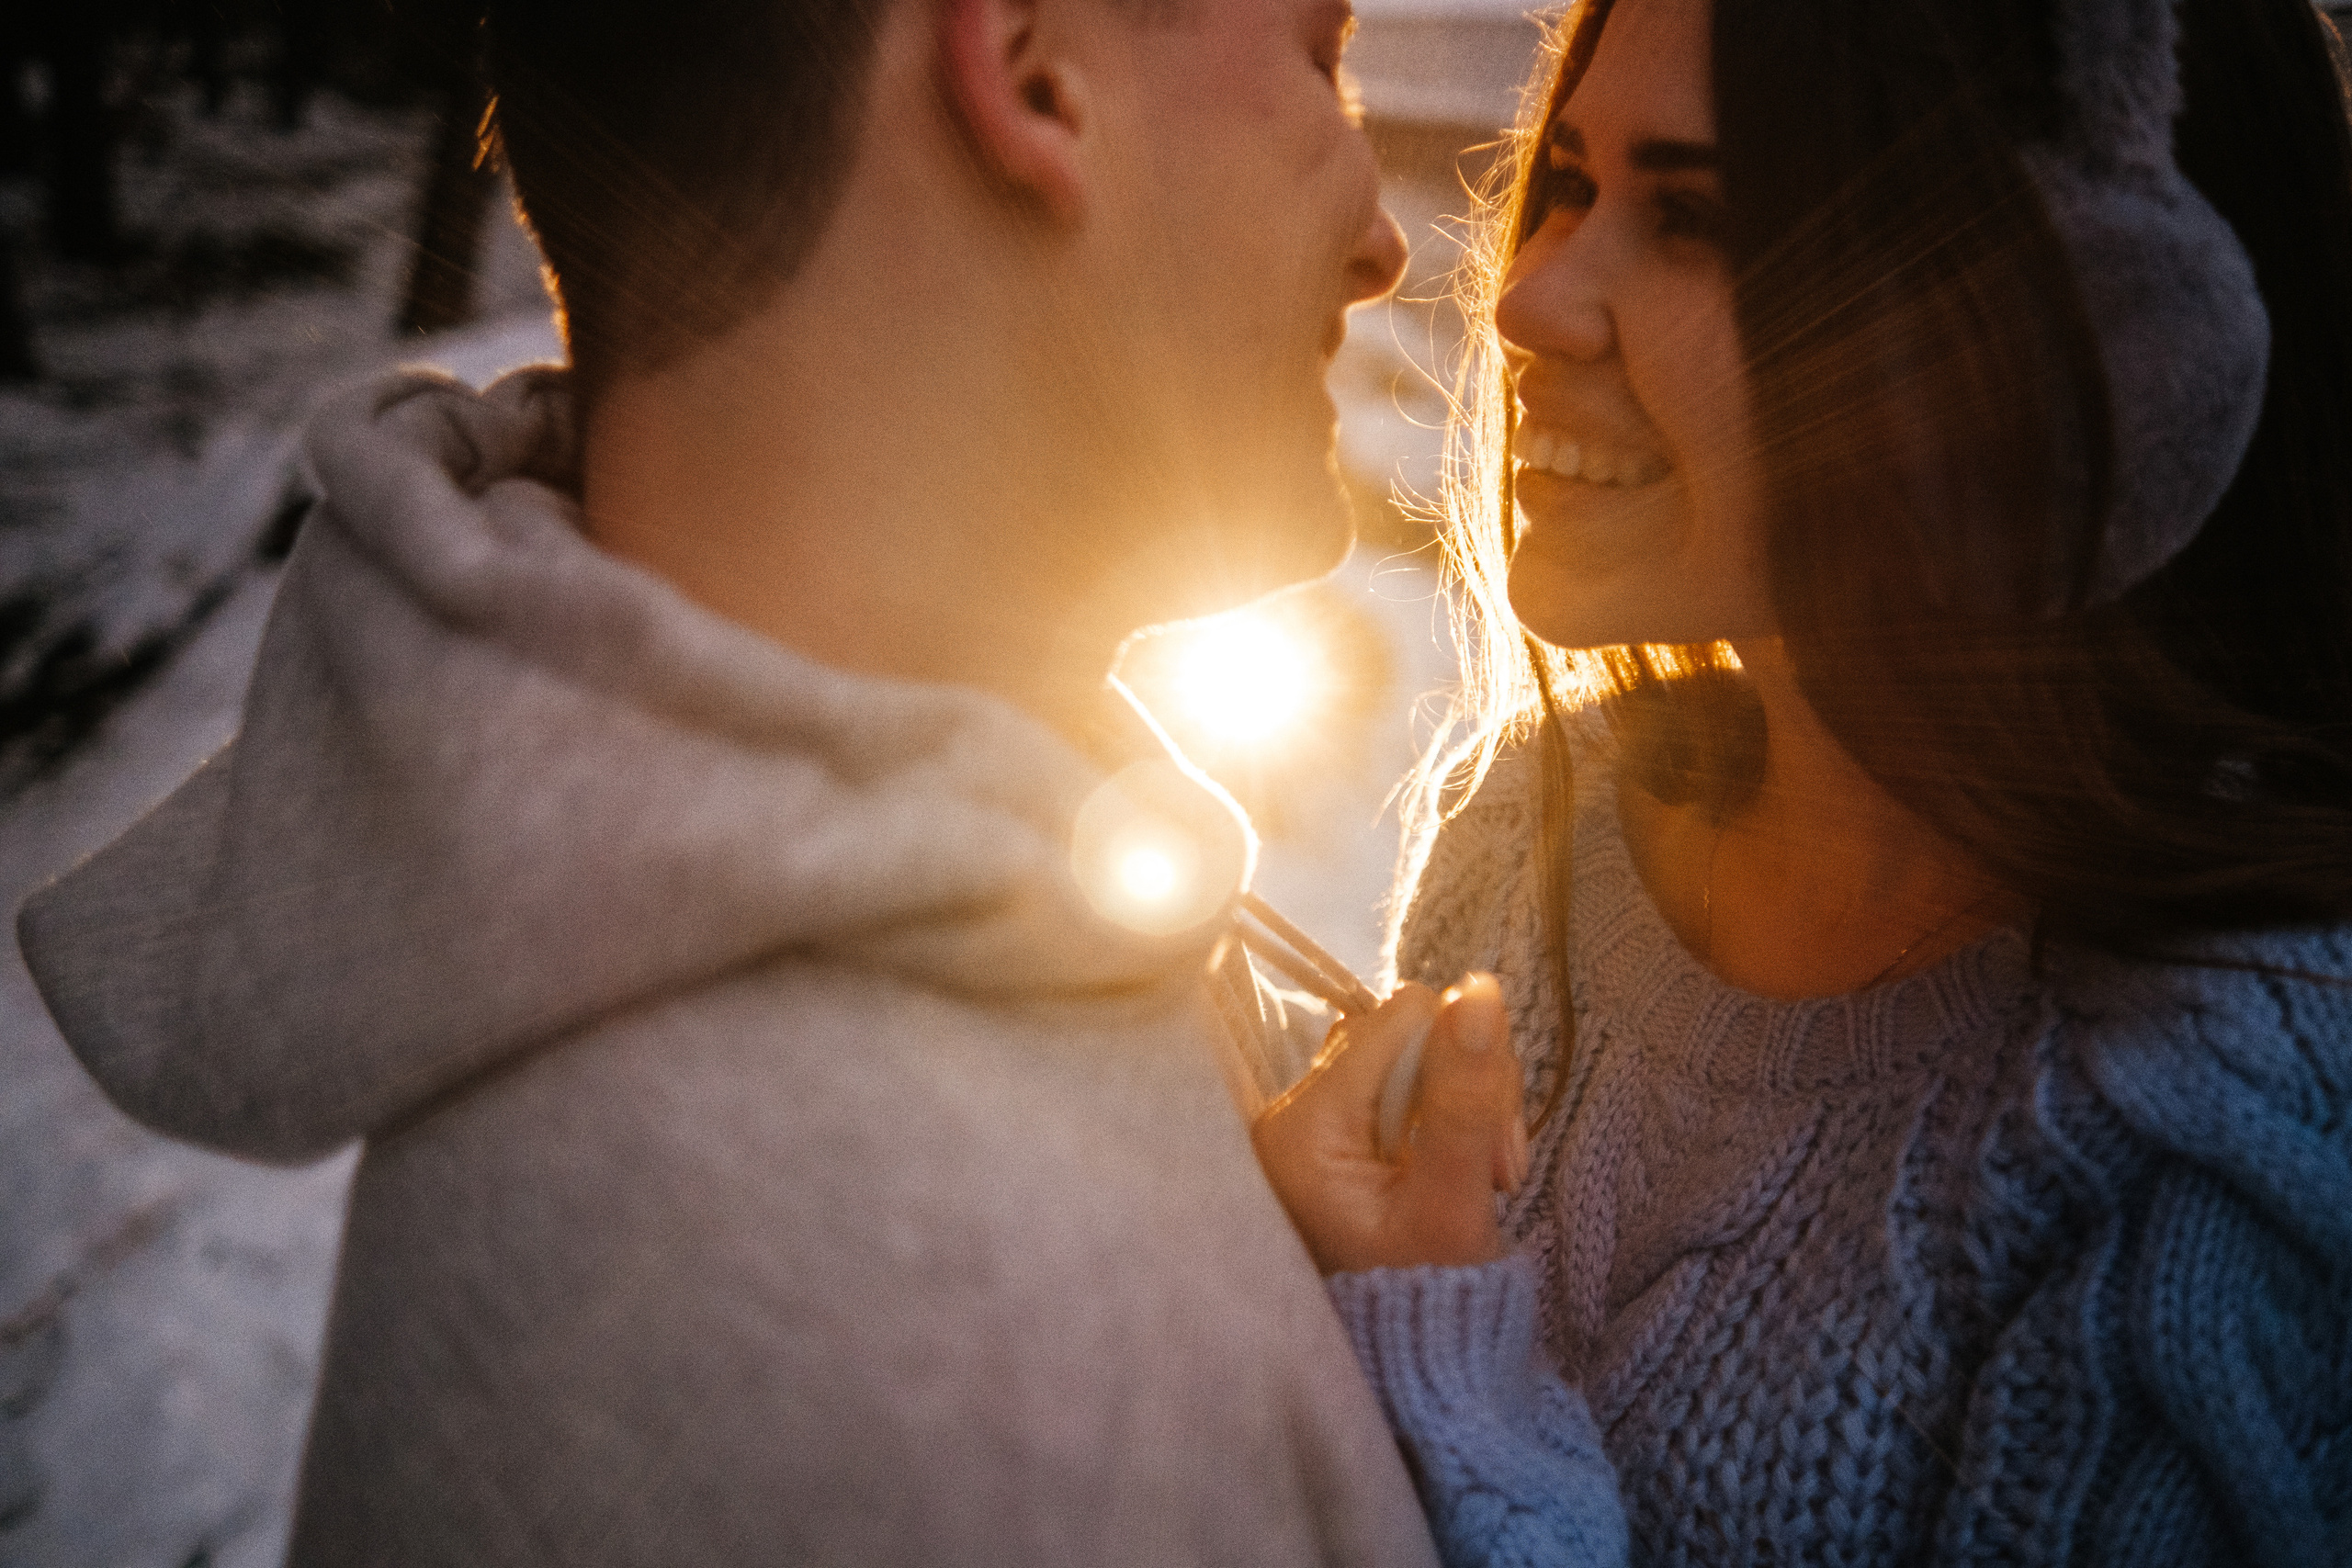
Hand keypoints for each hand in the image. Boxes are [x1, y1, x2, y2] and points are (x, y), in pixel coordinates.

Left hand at [1251, 974, 1529, 1274]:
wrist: (1415, 1361)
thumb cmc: (1430, 1302)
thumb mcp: (1454, 1204)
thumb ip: (1467, 1100)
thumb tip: (1479, 991)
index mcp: (1303, 1125)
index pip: (1402, 1017)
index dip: (1465, 1060)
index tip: (1493, 1146)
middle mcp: (1293, 1111)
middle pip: (1406, 1029)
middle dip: (1466, 1086)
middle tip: (1494, 1170)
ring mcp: (1313, 1121)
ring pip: (1412, 1052)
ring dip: (1463, 1102)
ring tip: (1483, 1176)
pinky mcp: (1339, 1132)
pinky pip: (1404, 1084)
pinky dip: (1445, 1116)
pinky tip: (1461, 1167)